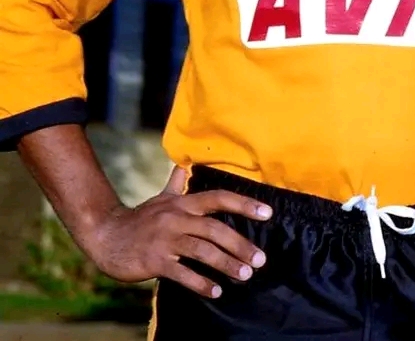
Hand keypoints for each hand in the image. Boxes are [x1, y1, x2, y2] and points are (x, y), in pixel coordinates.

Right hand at [85, 166, 272, 298]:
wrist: (106, 235)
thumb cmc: (139, 219)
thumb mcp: (160, 198)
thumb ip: (176, 182)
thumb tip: (186, 163)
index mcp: (182, 203)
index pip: (218, 198)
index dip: (244, 204)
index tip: (267, 213)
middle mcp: (176, 217)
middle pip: (215, 228)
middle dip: (240, 244)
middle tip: (259, 260)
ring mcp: (165, 239)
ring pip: (202, 251)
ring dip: (226, 264)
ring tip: (244, 275)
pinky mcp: (154, 261)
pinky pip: (182, 274)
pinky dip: (200, 283)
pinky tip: (215, 292)